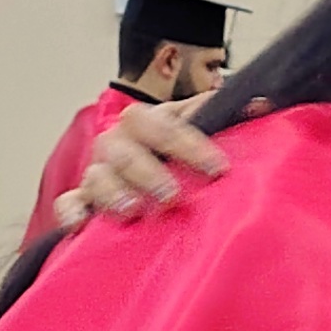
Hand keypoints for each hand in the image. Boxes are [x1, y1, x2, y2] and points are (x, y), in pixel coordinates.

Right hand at [71, 100, 241, 227]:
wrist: (154, 170)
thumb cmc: (180, 153)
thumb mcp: (204, 131)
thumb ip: (227, 118)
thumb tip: (262, 105)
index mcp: (146, 123)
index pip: (160, 124)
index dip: (188, 144)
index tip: (218, 169)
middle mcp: (117, 144)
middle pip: (123, 151)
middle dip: (147, 172)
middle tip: (172, 196)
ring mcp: (99, 173)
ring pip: (96, 177)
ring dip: (113, 193)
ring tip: (133, 211)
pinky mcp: (84, 202)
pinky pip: (69, 204)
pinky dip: (72, 213)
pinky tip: (82, 225)